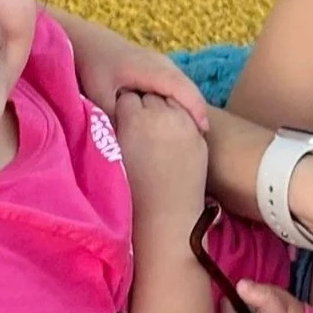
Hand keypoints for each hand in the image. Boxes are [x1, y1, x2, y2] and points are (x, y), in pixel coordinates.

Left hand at [71, 22, 210, 132]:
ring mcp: (162, 61)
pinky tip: (177, 116)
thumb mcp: (100, 95)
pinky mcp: (159, 64)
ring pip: (184, 84)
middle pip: (189, 87)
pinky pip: (177, 82)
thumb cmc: (93, 67)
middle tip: (200, 138)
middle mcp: (161, 63)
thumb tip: (129, 140)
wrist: (88, 41)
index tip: (202, 131)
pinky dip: (182, 98)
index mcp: (150, 69)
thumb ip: (116, 117)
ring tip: (193, 130)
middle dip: (198, 111)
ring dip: (191, 105)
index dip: (195, 108)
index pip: (182, 88)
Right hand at [113, 89, 208, 220]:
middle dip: (144, 106)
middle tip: (139, 126)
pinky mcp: (199, 137)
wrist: (165, 218)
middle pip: (150, 95)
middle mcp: (161, 115)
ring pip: (172, 102)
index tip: (122, 122)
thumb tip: (112, 115)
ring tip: (157, 130)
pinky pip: (189, 119)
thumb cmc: (130, 192)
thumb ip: (112, 129)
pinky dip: (180, 123)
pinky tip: (173, 138)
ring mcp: (184, 125)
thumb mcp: (113, 154)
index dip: (123, 110)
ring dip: (164, 111)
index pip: (127, 97)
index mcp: (134, 118)